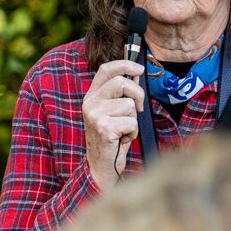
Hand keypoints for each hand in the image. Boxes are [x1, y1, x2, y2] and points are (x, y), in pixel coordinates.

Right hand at [82, 60, 144, 189]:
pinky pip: (131, 122)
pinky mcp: (104, 128)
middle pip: (122, 83)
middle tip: (138, 109)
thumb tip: (136, 73)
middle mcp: (90, 103)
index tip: (139, 68)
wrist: (101, 166)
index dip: (124, 64)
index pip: (106, 70)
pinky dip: (133, 132)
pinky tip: (122, 139)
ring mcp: (95, 115)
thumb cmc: (112, 138)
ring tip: (124, 130)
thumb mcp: (115, 112)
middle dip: (138, 95)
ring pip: (130, 104)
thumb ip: (123, 93)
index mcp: (91, 96)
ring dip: (134, 120)